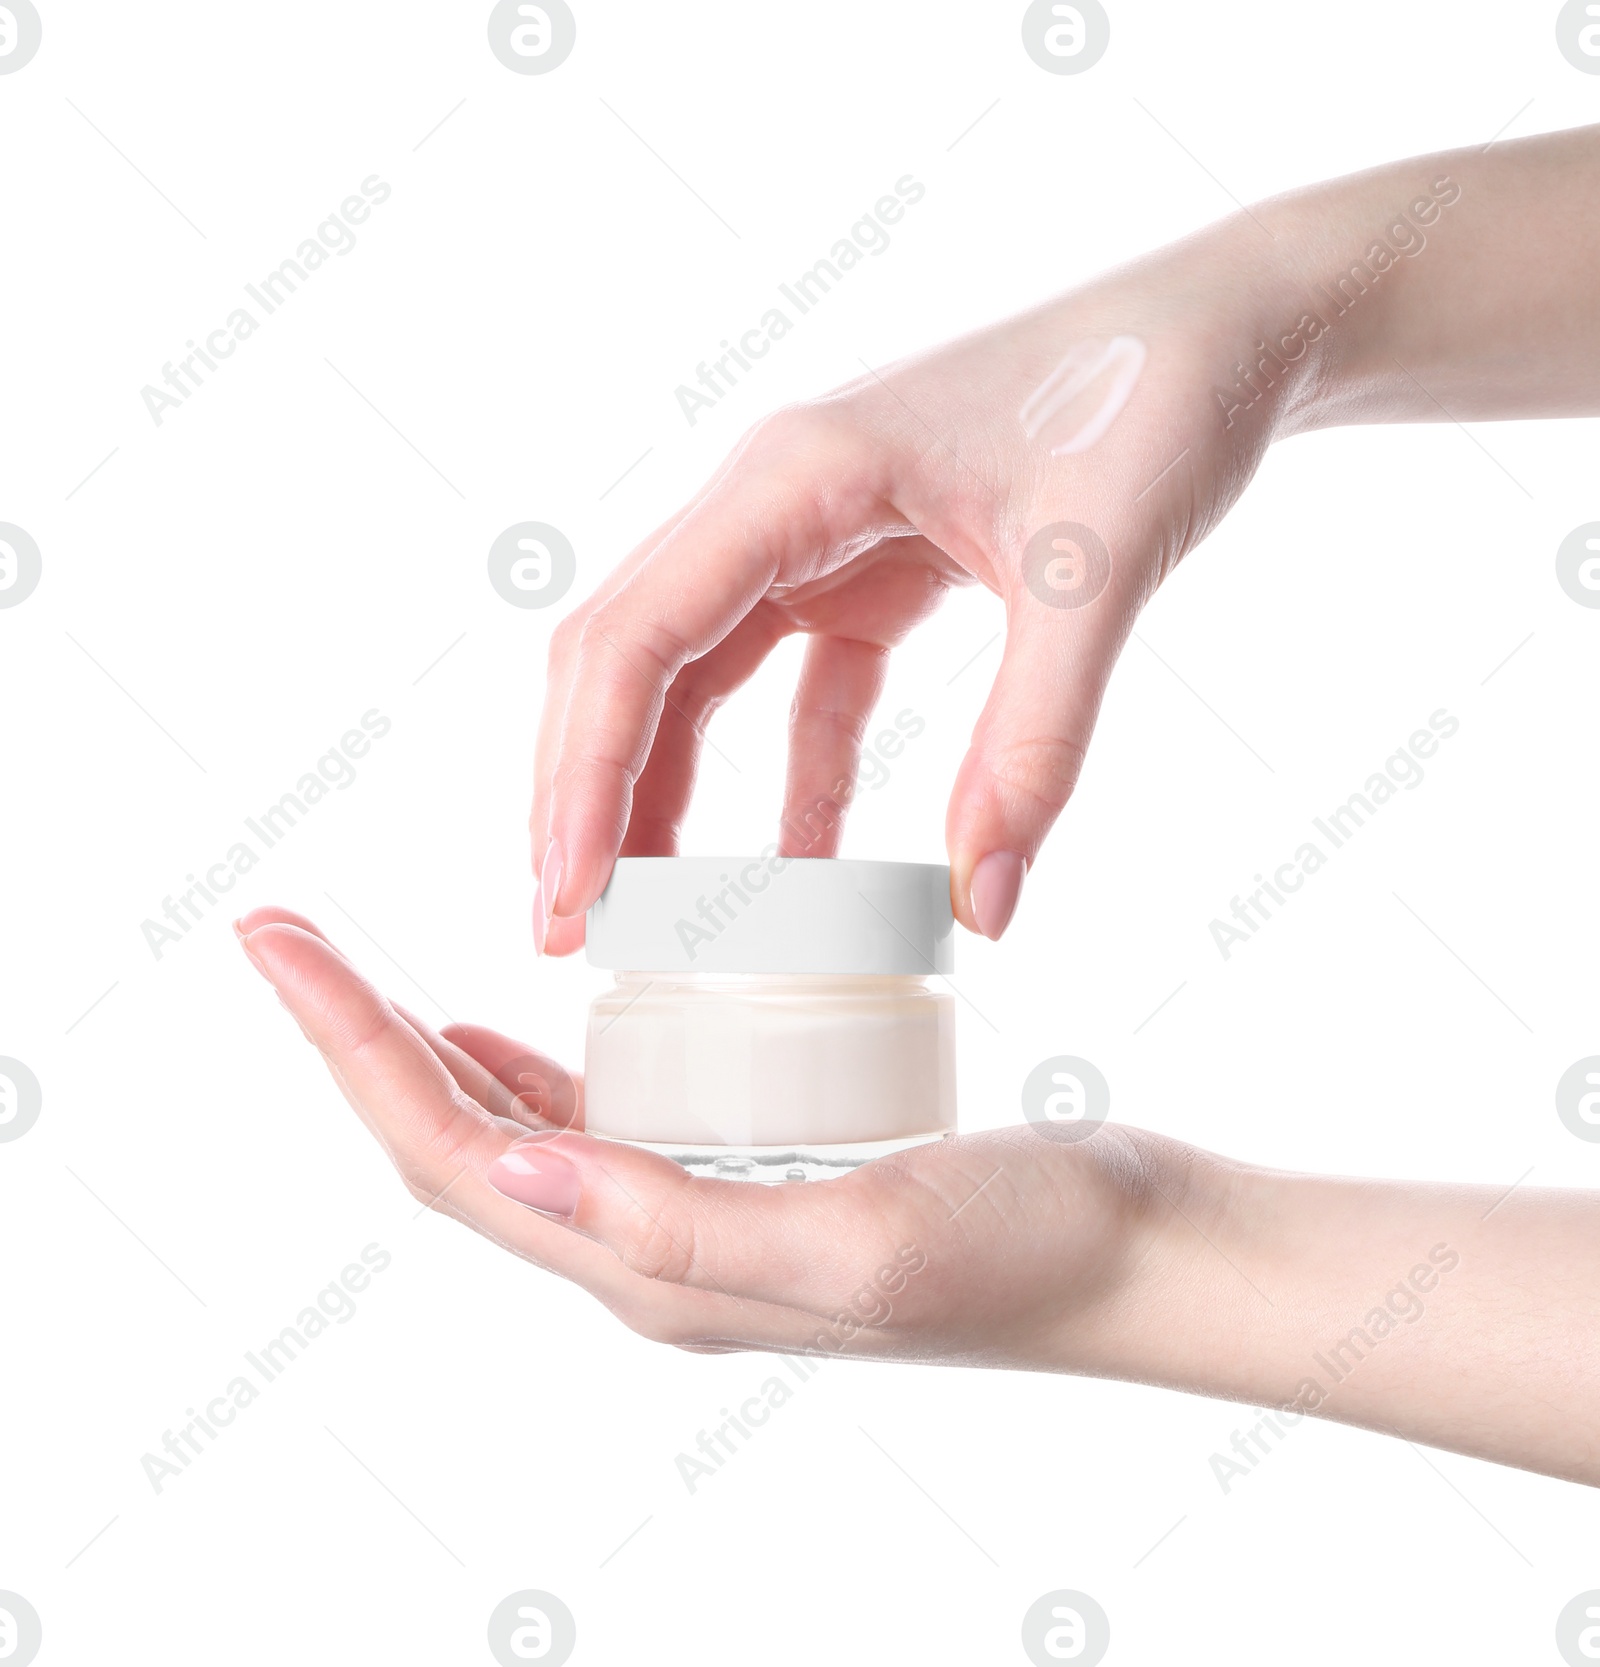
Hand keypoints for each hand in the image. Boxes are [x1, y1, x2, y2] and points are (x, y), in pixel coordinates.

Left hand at [238, 904, 1599, 1481]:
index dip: (351, 1047)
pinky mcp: (744, 1176)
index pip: (448, 1154)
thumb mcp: (861, 1242)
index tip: (278, 939)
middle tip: (287, 930)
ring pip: (514, 1131)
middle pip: (453, 1141)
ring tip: (365, 970)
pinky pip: (600, 1120)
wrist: (1136, 1254)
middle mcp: (653, 1253)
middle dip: (356, 1038)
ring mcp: (695, 1216)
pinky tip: (525, 1013)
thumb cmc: (1030, 1250)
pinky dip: (534, 1064)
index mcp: (655, 1271)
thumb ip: (683, 1226)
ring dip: (426, 1052)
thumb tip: (509, 1164)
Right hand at [531, 219, 1293, 953]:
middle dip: (586, 793)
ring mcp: (816, 535)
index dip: (583, 773)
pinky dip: (794, 782)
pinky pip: (798, 692)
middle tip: (568, 929)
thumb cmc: (1154, 396)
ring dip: (661, 792)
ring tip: (648, 916)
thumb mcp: (1095, 572)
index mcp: (795, 473)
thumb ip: (1035, 742)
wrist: (1228, 327)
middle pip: (629, 658)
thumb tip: (984, 907)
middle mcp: (776, 499)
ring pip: (692, 678)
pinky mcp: (871, 570)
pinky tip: (804, 870)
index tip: (566, 895)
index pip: (636, 636)